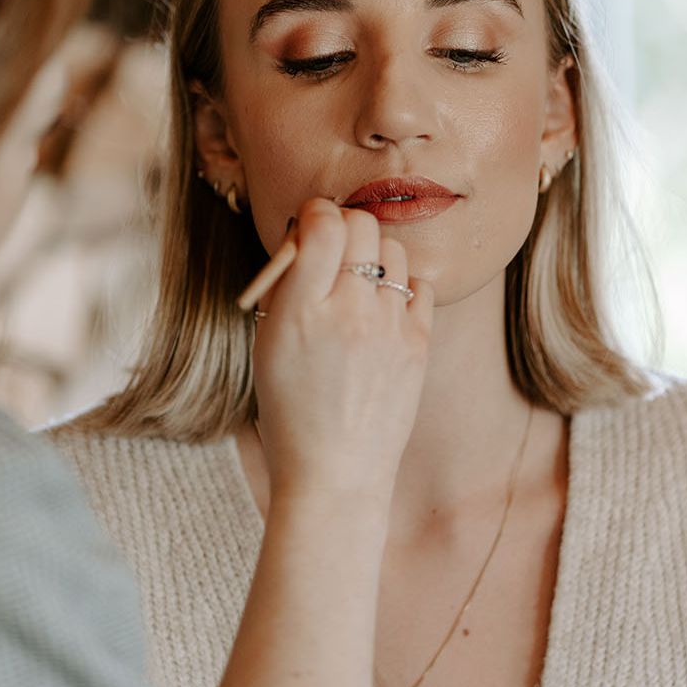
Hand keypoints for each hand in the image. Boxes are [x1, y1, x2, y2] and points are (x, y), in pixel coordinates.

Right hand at [249, 197, 433, 504]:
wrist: (334, 473)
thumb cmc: (290, 407)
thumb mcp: (267, 343)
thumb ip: (286, 283)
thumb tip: (308, 231)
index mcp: (299, 311)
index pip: (323, 223)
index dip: (315, 213)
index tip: (310, 225)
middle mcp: (349, 312)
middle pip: (362, 225)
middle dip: (345, 227)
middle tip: (333, 251)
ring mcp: (390, 328)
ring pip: (394, 250)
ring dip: (374, 255)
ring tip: (358, 284)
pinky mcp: (419, 344)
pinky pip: (419, 285)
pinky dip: (402, 287)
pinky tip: (384, 309)